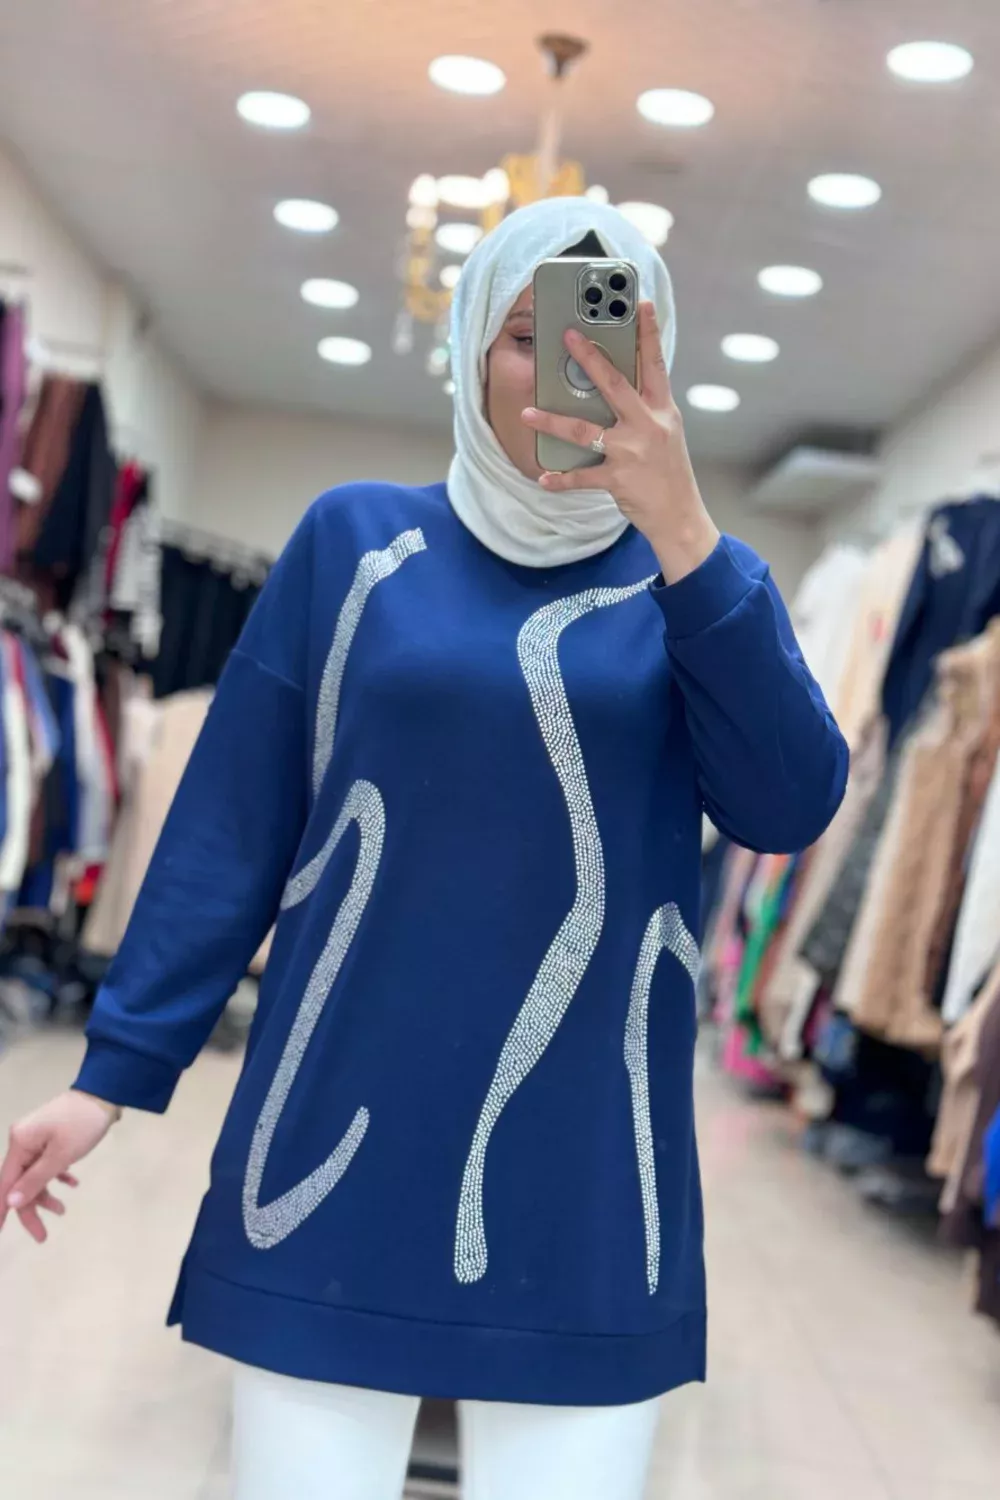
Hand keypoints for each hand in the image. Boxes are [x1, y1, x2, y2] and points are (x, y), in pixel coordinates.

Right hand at [0, 1091, 117, 1242]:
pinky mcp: (50, 1138)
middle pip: (20, 1182)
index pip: (4, 1183)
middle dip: (30, 1208)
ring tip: (63, 1209)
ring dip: (46, 1193)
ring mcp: (36, 1139)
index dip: (1, 1210)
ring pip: (34, 1175)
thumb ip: (35, 1181)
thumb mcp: (61, 1156)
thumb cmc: (83, 1124)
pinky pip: (46, 1164)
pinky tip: (71, 1183)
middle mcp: (22, 1141)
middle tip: (43, 1236)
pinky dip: (56, 1176)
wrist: (105, 1094)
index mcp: (20, 1143)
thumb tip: (11, 1203)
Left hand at [521, 302, 719, 582]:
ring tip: (527, 414)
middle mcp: (648, 426)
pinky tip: (544, 479)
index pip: (655, 364)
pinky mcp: (618, 480)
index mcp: (662, 410)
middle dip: (590, 358)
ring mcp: (632, 452)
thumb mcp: (666, 432)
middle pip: (615, 385)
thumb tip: (610, 386)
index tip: (641, 303)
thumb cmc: (669, 472)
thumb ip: (643, 408)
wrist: (681, 516)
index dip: (649, 332)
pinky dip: (561, 480)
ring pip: (585, 430)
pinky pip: (582, 477)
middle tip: (567, 336)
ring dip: (553, 422)